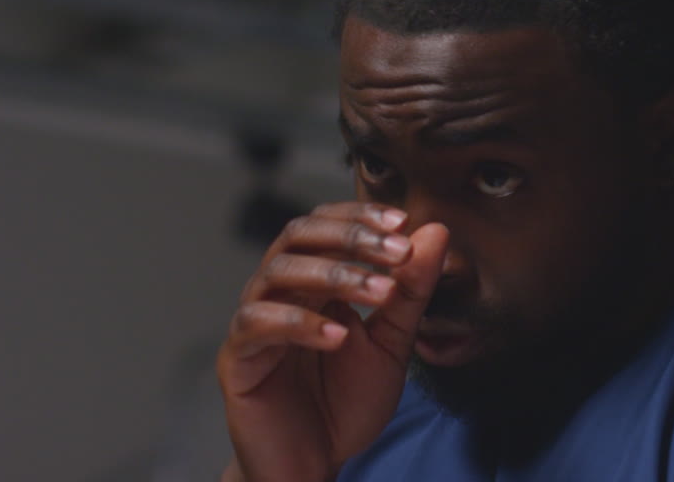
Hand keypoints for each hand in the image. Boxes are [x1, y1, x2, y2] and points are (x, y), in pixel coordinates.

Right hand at [217, 202, 448, 481]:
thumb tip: (436, 231)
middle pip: (297, 236)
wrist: (314, 463)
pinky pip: (258, 325)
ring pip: (277, 273)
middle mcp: (277, 292)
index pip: (325, 224)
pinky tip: (340, 337)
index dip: (359, 216)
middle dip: (351, 237)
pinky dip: (301, 325)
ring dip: (333, 275)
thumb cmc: (346, 401)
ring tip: (380, 292)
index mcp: (311, 281)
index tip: (403, 221)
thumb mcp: (393, 343)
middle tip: (396, 250)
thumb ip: (412, 291)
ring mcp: (253, 322)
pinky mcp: (237, 359)